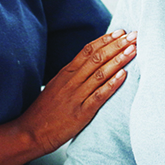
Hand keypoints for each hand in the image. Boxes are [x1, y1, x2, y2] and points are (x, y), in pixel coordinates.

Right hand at [18, 31, 135, 155]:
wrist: (29, 132)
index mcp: (65, 73)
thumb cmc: (44, 111)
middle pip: (97, 58)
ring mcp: (75, 96)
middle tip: (134, 35)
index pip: (88, 50)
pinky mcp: (80, 113)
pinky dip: (112, 84)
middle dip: (117, 45)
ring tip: (133, 49)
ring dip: (118, 60)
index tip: (120, 31)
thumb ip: (72, 75)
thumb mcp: (56, 86)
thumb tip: (90, 63)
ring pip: (100, 73)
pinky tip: (124, 75)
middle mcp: (71, 81)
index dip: (105, 40)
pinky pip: (98, 96)